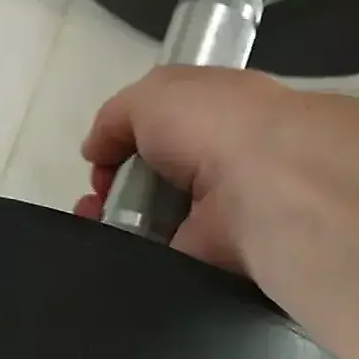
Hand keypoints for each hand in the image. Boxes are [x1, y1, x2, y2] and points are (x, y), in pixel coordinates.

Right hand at [75, 65, 305, 275]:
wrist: (266, 183)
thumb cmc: (212, 123)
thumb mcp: (151, 94)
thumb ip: (117, 118)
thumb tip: (95, 150)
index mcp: (218, 117)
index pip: (166, 131)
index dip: (126, 144)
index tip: (101, 158)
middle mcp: (224, 165)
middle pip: (158, 182)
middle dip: (116, 190)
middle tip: (92, 200)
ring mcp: (223, 217)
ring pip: (158, 226)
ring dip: (119, 226)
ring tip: (92, 223)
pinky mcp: (219, 263)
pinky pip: (169, 264)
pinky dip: (139, 262)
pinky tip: (115, 252)